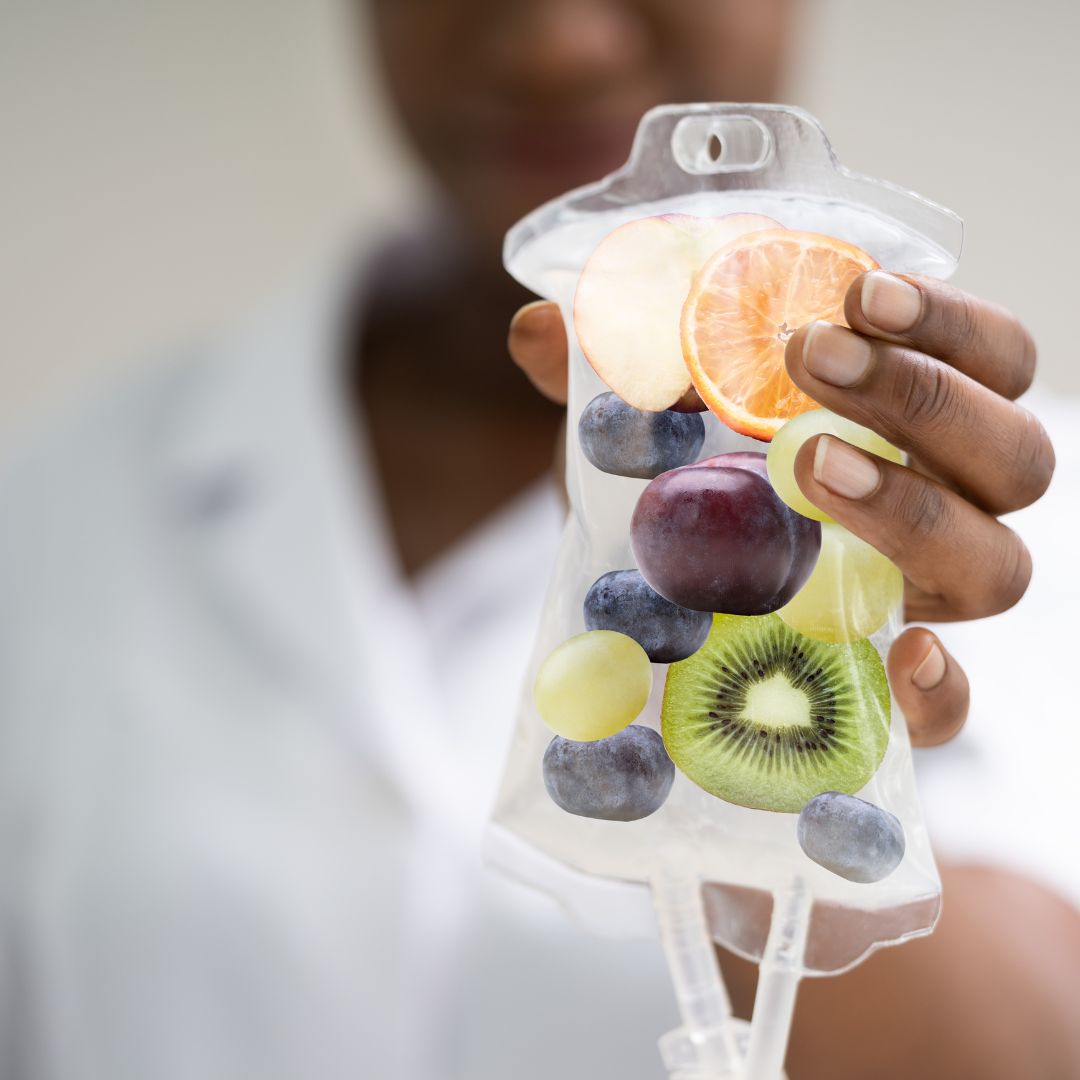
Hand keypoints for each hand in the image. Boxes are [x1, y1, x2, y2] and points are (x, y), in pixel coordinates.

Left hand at [508, 274, 1050, 745]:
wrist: (645, 617)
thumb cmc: (669, 497)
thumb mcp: (640, 431)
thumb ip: (610, 379)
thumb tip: (536, 328)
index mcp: (911, 426)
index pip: (993, 360)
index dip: (949, 323)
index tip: (861, 291)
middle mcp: (941, 509)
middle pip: (1012, 455)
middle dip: (923, 397)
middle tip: (812, 359)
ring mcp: (919, 604)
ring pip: (996, 566)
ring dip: (915, 508)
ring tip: (809, 467)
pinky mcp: (883, 694)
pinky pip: (952, 707)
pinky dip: (941, 689)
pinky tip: (901, 654)